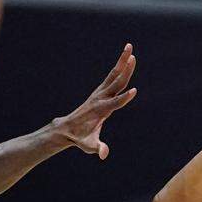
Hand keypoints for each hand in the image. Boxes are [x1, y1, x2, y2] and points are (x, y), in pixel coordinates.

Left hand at [54, 43, 138, 159]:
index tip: (134, 91)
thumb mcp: (87, 146)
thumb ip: (96, 148)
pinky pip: (111, 77)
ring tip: (130, 47)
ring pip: (113, 75)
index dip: (123, 99)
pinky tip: (125, 57)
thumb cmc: (80, 138)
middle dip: (125, 71)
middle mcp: (100, 99)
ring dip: (122, 61)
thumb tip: (103, 154)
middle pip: (115, 83)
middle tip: (134, 57)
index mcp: (100, 111)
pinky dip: (119, 67)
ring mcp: (99, 93)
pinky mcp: (100, 92)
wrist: (67, 129)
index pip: (114, 104)